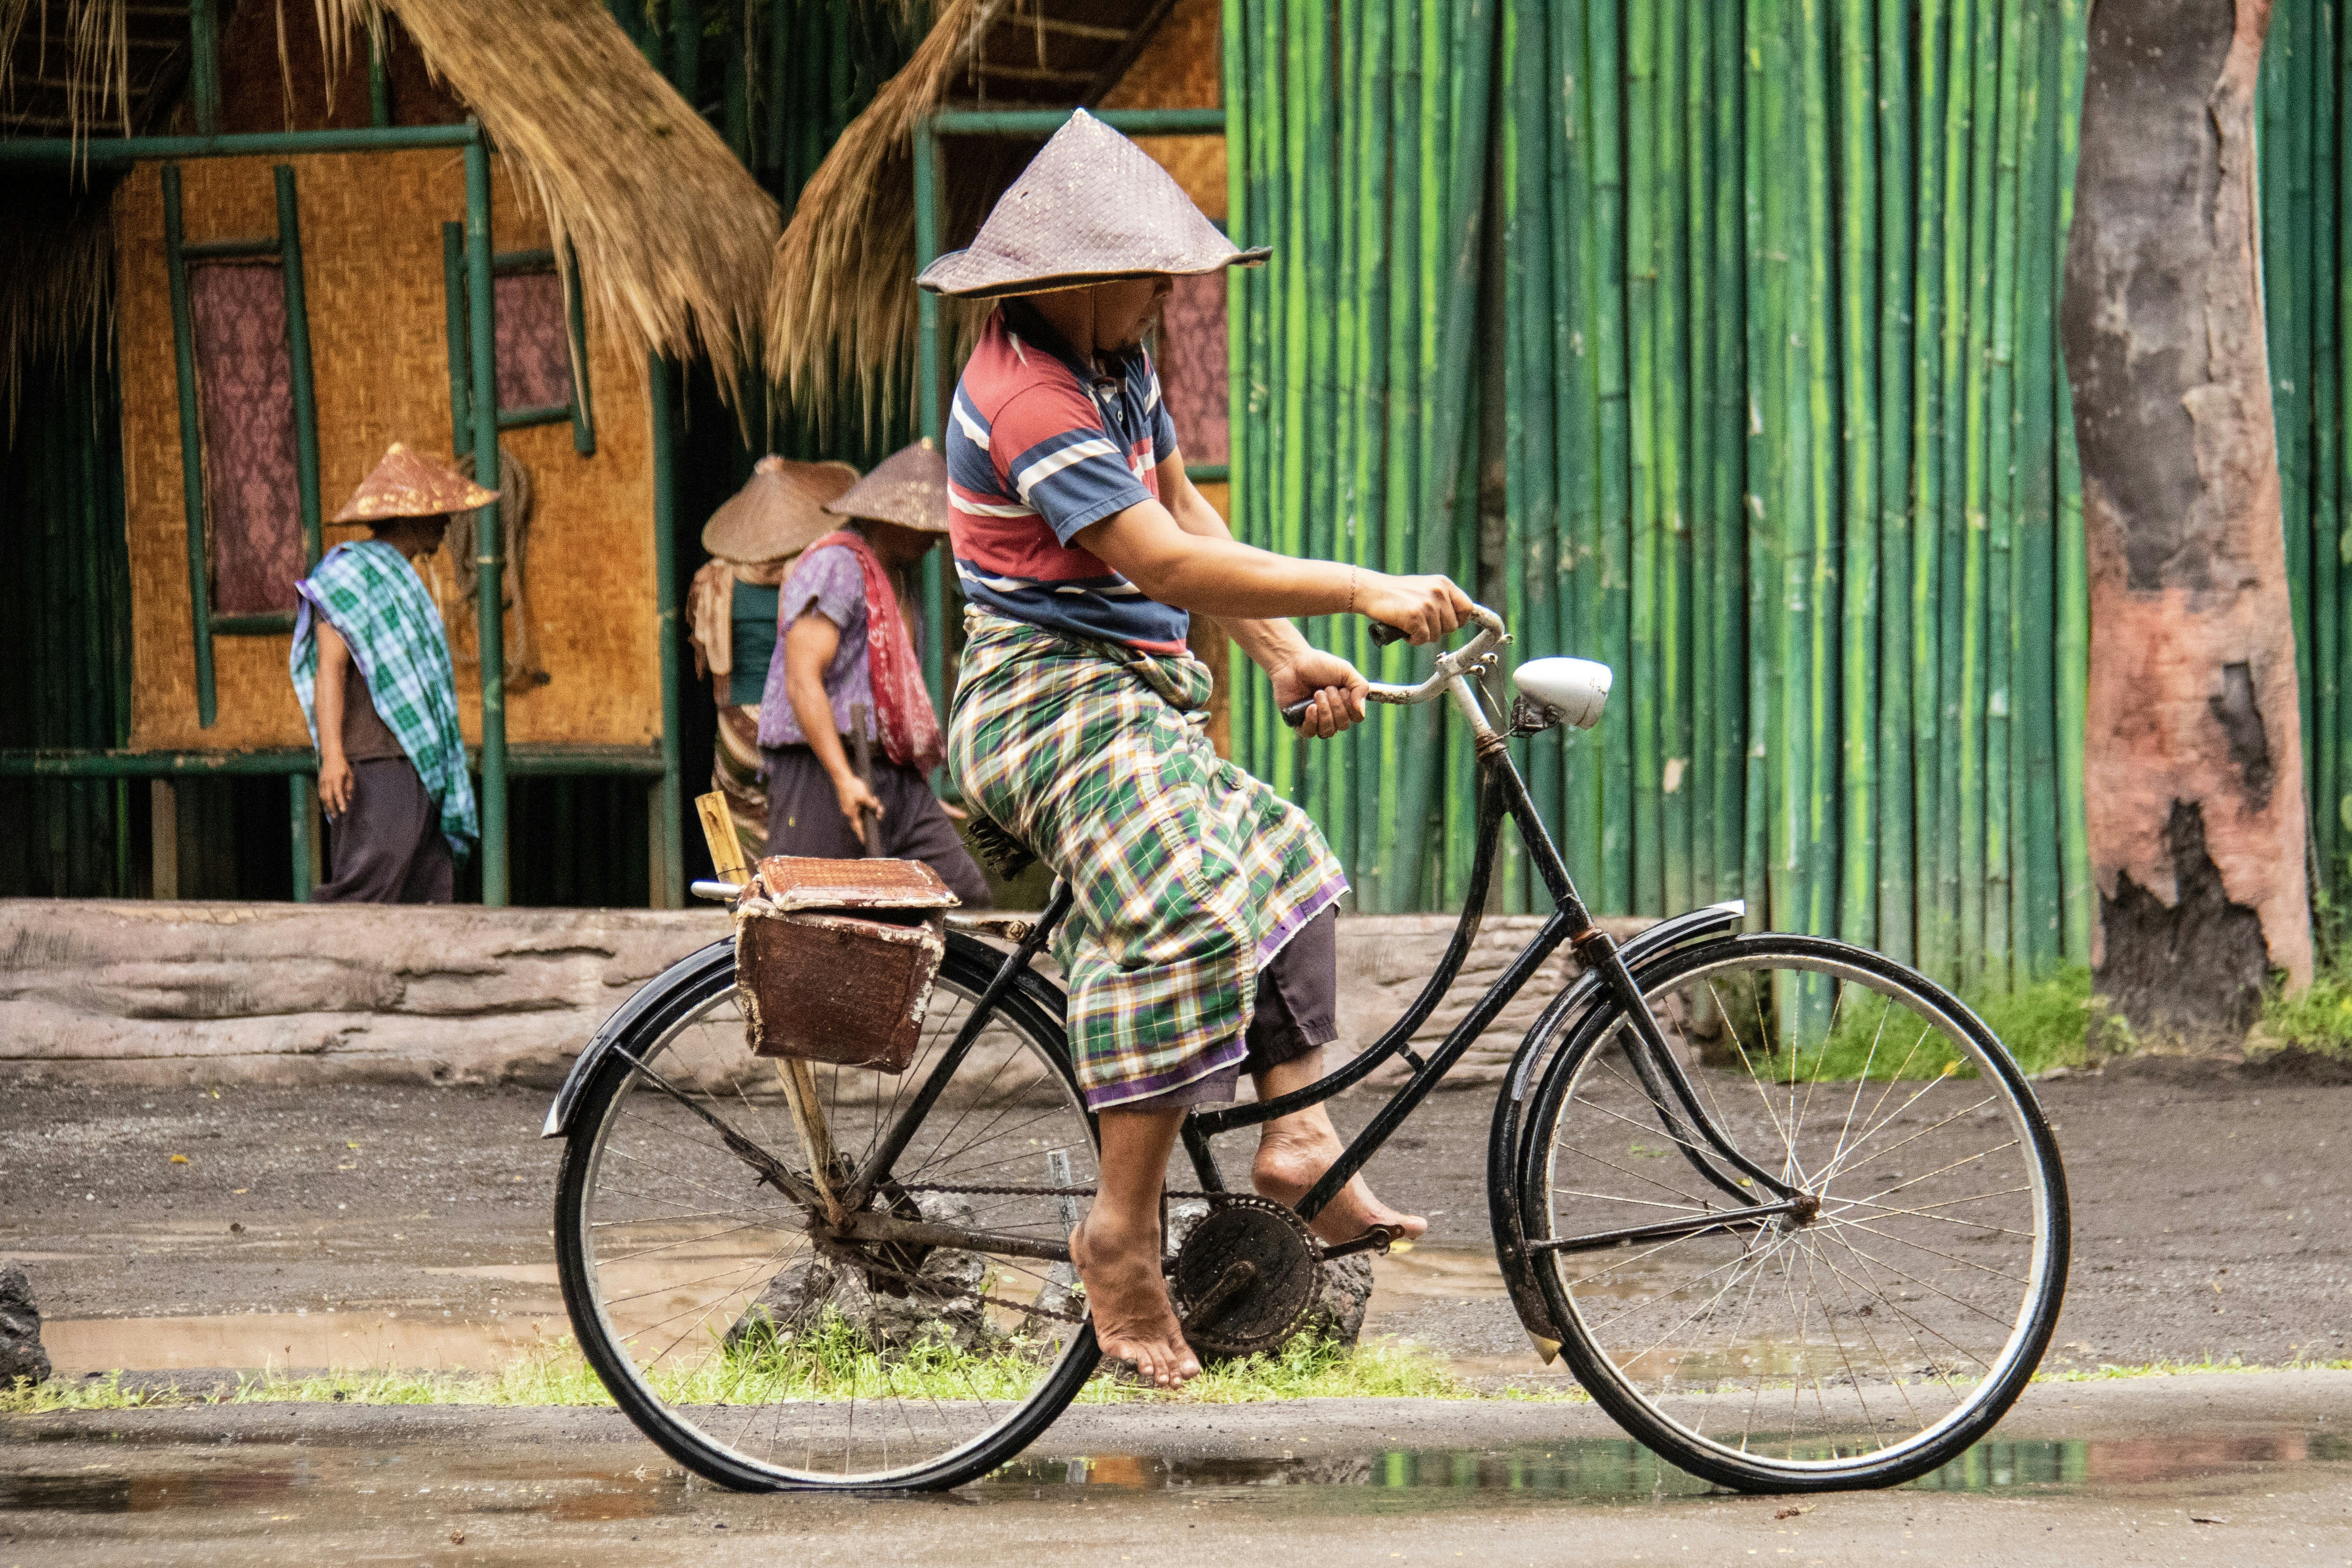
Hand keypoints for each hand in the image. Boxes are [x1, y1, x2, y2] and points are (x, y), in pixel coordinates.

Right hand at [318, 755, 353, 817]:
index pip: (338, 793)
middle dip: (331, 808)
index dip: (340, 802)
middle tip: (335, 816)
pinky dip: (323, 801)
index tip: (343, 810)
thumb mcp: (349, 774)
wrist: (330, 756)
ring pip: (322, 796)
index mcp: (336, 778)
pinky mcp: (319, 782)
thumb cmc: (342, 765)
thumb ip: (349, 787)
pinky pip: (320, 794)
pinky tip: (326, 806)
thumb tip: (349, 798)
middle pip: (328, 797)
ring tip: (330, 814)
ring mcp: (322, 781)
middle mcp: (327, 781)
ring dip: (326, 806)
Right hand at [833, 771, 883, 831]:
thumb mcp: (865, 796)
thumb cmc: (852, 787)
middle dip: (870, 818)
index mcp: (851, 813)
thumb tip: (877, 809)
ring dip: (868, 809)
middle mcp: (849, 812)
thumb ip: (871, 804)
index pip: (858, 828)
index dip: (861, 835)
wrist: (842, 777)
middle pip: (861, 820)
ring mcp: (848, 807)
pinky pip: (858, 807)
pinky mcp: (848, 801)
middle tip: (878, 813)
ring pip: (861, 812)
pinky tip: (871, 798)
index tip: (864, 842)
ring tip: (875, 800)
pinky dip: (865, 805)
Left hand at [1270, 648, 1368, 738]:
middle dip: (1336, 706)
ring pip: (1328, 731)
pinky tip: (1310, 707)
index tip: (1342, 689)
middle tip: (1326, 688)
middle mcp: (1332, 714)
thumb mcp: (1346, 671)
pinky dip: (1312, 721)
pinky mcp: (1299, 722)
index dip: (1352, 706)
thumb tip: (1361, 711)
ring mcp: (1316, 720)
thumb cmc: (1319, 665)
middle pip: (1343, 725)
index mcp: (1345, 703)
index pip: (1357, 717)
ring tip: (1317, 694)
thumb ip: (1360, 687)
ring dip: (1325, 712)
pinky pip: (1310, 733)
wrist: (1292, 662)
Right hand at [1356, 572, 1473, 644]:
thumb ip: (1441, 599)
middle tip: (1421, 623)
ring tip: (1409, 624)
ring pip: (1437, 635)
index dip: (1459, 620)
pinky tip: (1404, 630)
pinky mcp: (1415, 616)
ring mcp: (1428, 604)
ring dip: (1423, 635)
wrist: (1371, 591)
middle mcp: (1439, 592)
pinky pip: (1422, 639)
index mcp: (1443, 584)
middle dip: (1437, 630)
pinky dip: (1412, 639)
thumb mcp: (1424, 587)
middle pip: (1452, 626)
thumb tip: (1458, 619)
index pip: (1467, 608)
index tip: (1446, 624)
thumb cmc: (1396, 593)